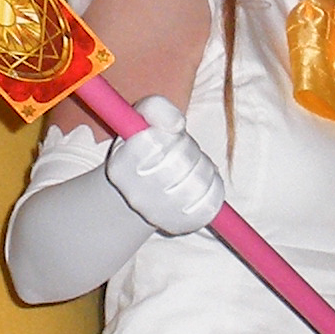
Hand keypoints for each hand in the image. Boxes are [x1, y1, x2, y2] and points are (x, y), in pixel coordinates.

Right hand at [104, 95, 224, 234]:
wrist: (142, 193)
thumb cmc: (145, 148)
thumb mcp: (141, 120)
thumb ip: (156, 108)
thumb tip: (176, 124)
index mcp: (120, 168)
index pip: (156, 142)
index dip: (170, 135)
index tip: (166, 137)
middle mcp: (136, 196)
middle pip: (181, 161)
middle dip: (188, 148)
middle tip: (182, 151)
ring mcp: (160, 215)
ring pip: (200, 180)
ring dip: (203, 165)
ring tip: (191, 166)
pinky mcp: (183, 225)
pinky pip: (213, 200)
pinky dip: (214, 184)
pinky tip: (200, 181)